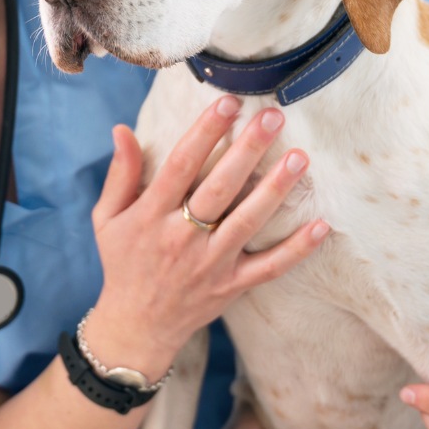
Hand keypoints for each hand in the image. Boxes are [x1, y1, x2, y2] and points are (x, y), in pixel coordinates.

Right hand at [84, 95, 329, 374]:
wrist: (136, 326)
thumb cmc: (122, 263)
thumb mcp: (107, 218)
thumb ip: (120, 174)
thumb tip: (123, 130)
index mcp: (150, 215)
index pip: (181, 165)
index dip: (205, 131)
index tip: (227, 102)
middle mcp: (181, 237)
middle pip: (219, 187)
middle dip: (247, 149)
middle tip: (273, 117)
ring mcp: (210, 263)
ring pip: (247, 221)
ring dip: (275, 189)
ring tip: (299, 157)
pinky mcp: (232, 286)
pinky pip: (269, 267)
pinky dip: (297, 249)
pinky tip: (320, 225)